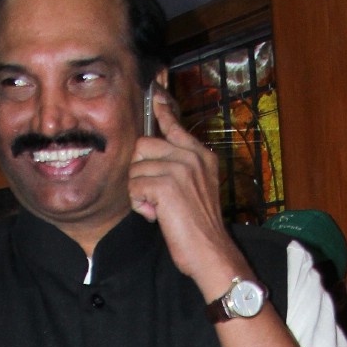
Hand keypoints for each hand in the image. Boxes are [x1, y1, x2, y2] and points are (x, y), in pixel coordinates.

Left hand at [128, 90, 243, 300]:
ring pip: (135, 169)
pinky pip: (135, 186)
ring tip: (159, 209)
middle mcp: (192, 156)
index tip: (156, 94)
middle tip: (155, 195)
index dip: (162, 110)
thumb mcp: (197, 189)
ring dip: (139, 192)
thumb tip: (150, 158)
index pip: (175, 125)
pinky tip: (156, 215)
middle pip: (143, 145)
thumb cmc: (200, 228)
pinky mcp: (166, 185)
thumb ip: (181, 168)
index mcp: (201, 156)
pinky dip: (139, 204)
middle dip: (140, 172)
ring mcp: (180, 168)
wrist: (211, 252)